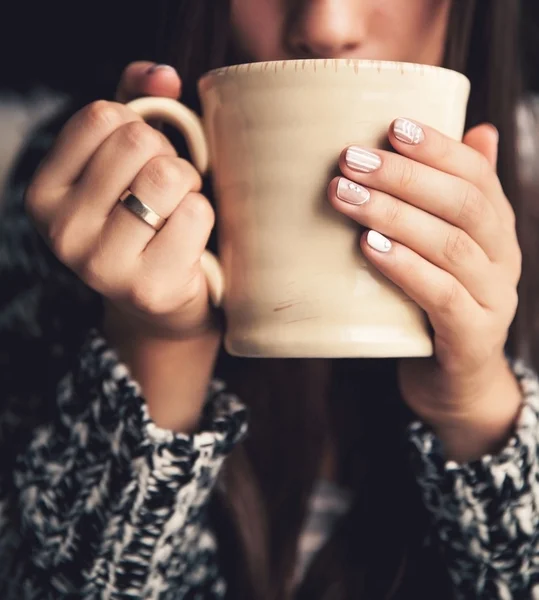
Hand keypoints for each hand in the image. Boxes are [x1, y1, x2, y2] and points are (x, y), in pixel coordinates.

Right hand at [26, 62, 215, 339]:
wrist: (160, 300)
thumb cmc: (145, 218)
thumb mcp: (127, 160)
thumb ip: (137, 104)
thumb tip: (163, 74)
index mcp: (45, 193)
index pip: (102, 116)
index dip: (138, 128)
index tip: (140, 161)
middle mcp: (63, 230)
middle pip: (138, 142)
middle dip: (167, 157)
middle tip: (166, 191)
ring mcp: (101, 264)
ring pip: (169, 175)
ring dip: (189, 185)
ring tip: (176, 211)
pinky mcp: (148, 286)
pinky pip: (196, 213)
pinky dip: (204, 216)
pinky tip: (188, 239)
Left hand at [328, 119, 522, 457]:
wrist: (455, 379)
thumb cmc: (435, 302)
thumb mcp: (440, 248)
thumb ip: (447, 198)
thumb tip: (476, 129)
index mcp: (495, 228)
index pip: (475, 175)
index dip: (437, 147)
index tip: (391, 125)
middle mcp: (502, 257)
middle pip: (461, 204)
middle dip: (403, 176)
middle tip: (349, 159)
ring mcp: (493, 299)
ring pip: (449, 246)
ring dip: (393, 216)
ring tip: (344, 196)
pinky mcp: (473, 336)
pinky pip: (442, 295)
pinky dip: (405, 267)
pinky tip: (369, 247)